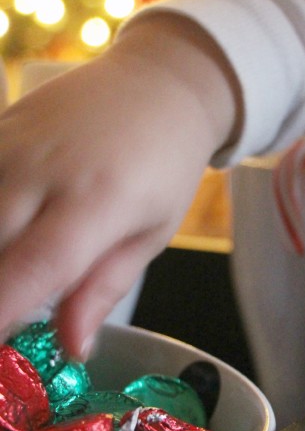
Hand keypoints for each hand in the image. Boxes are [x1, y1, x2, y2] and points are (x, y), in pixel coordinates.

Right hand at [0, 14, 238, 357]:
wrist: (160, 82)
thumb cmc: (164, 165)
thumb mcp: (151, 232)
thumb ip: (103, 288)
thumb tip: (71, 348)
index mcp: (95, 202)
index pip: (31, 271)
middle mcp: (41, 171)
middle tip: (13, 321)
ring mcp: (8, 145)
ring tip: (20, 276)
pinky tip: (13, 233)